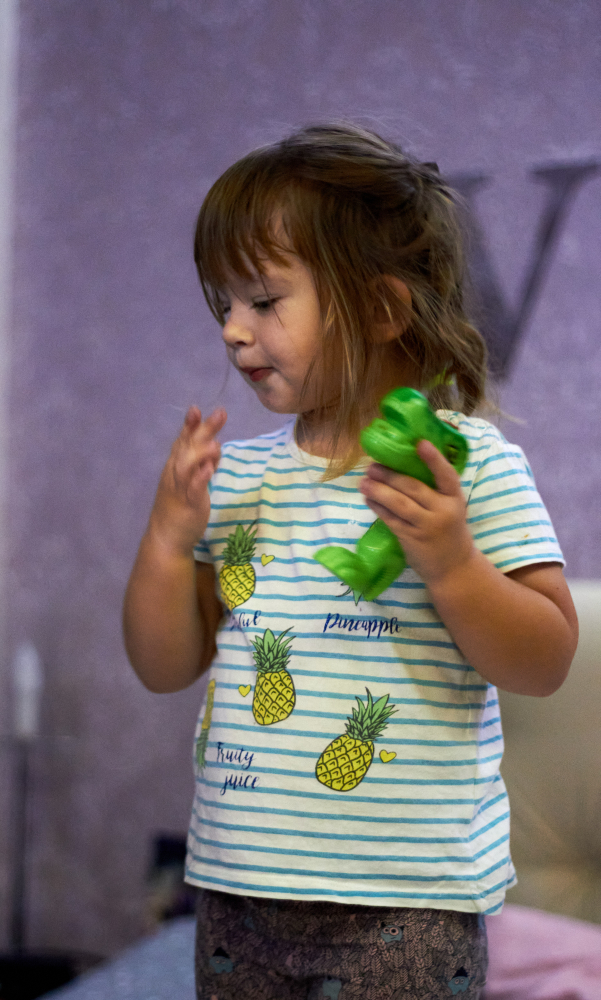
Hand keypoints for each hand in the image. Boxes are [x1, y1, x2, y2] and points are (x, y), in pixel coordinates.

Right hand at [148, 406, 226, 556]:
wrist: (166, 537)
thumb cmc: (179, 507)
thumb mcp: (191, 481)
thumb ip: (202, 462)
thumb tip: (214, 444)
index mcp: (175, 466)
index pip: (183, 441)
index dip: (189, 426)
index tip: (196, 409)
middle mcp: (175, 474)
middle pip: (188, 447)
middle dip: (203, 430)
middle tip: (221, 413)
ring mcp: (181, 489)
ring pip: (188, 466)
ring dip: (201, 453)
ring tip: (215, 442)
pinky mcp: (188, 504)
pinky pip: (193, 489)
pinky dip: (201, 478)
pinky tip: (210, 469)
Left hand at [359, 439, 475, 585]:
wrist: (454, 568)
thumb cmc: (450, 531)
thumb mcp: (452, 508)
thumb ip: (435, 491)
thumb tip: (404, 465)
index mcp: (455, 499)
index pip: (447, 475)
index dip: (434, 459)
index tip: (420, 443)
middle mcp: (443, 511)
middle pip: (413, 488)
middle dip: (390, 475)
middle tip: (372, 466)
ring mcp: (427, 526)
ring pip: (399, 503)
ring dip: (378, 491)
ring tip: (363, 482)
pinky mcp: (412, 539)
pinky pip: (391, 519)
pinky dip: (378, 508)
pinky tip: (368, 499)